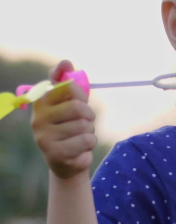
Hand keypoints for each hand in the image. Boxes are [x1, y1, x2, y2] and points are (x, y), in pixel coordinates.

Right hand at [31, 60, 96, 178]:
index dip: (80, 93)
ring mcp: (44, 136)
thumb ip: (67, 83)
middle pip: (78, 107)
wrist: (67, 161)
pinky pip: (87, 141)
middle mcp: (38, 118)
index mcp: (42, 102)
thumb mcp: (69, 103)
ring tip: (79, 137)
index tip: (81, 99)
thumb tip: (66, 62)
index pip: (65, 86)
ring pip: (85, 126)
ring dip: (90, 132)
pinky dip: (90, 144)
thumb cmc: (70, 126)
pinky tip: (79, 149)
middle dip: (89, 115)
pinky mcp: (55, 153)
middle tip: (85, 122)